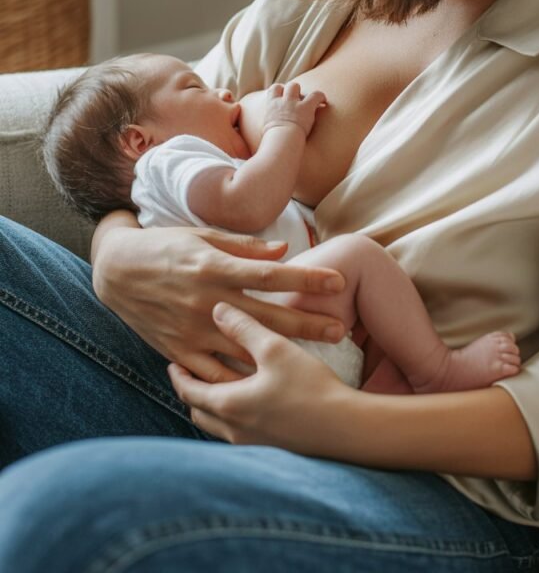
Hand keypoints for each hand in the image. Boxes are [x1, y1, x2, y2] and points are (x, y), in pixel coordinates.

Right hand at [92, 225, 345, 381]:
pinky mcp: (178, 350)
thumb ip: (244, 247)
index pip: (271, 274)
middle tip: (341, 330)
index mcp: (215, 266)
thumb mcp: (202, 236)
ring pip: (245, 350)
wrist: (115, 272)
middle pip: (267, 317)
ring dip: (280, 355)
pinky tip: (265, 384)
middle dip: (307, 324)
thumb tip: (283, 250)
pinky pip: (214, 373)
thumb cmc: (164, 246)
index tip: (338, 281)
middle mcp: (206, 300)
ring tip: (312, 360)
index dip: (306, 278)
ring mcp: (192, 329)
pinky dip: (239, 380)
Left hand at [168, 302, 353, 453]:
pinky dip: (234, 416)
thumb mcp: (274, 348)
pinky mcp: (271, 449)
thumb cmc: (309, 387)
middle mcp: (233, 430)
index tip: (174, 360)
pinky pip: (239, 433)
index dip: (178, 374)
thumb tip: (217, 309)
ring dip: (213, 405)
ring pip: (218, 425)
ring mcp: (251, 444)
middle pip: (199, 413)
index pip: (188, 391)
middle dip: (193, 391)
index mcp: (227, 405)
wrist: (345, 429)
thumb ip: (244, 327)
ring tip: (219, 383)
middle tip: (192, 372)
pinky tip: (250, 401)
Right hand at [262, 82, 326, 137]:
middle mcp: (283, 101)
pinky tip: (324, 101)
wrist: (281, 141)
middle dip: (295, 89)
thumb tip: (267, 135)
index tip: (286, 95)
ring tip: (312, 100)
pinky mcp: (306, 107)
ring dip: (304, 92)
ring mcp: (294, 103)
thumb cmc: (273, 141)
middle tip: (300, 99)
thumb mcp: (267, 131)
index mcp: (271, 106)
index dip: (281, 90)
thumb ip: (270, 127)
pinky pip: (316, 95)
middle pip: (289, 86)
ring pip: (297, 86)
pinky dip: (320, 96)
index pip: (275, 89)